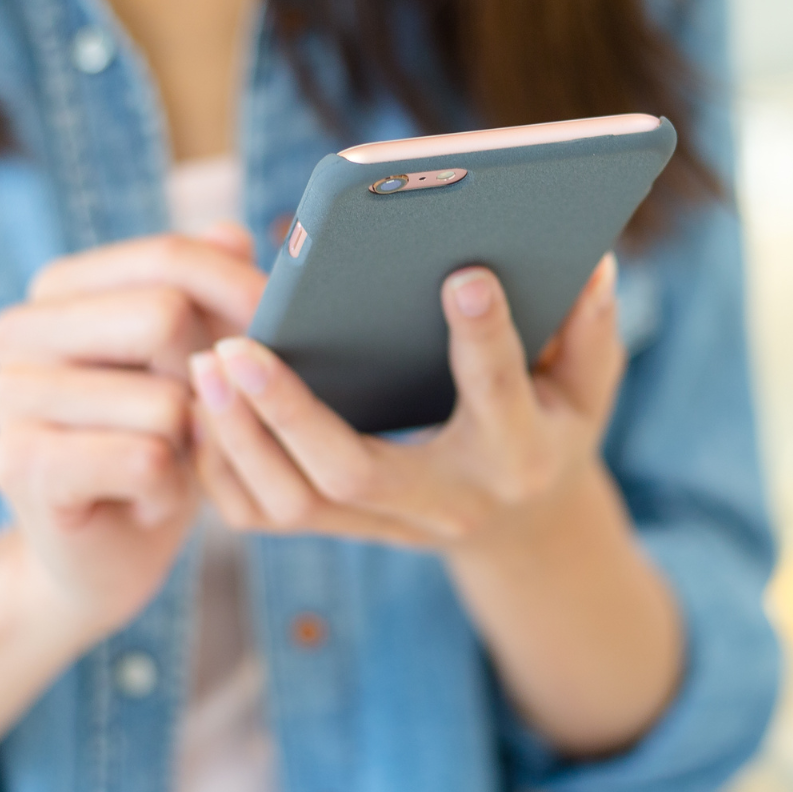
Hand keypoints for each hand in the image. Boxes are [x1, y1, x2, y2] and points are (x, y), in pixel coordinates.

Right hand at [0, 227, 265, 642]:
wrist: (110, 552)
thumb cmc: (160, 443)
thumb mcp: (198, 360)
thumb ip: (212, 290)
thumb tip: (233, 234)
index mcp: (57, 290)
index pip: (168, 258)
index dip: (237, 298)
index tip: (255, 341)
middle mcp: (17, 331)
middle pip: (165, 315)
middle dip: (209, 378)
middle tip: (194, 420)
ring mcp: (7, 398)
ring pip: (165, 400)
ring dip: (189, 446)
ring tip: (161, 462)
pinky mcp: (20, 466)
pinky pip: (146, 459)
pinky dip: (169, 489)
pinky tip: (144, 497)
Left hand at [188, 254, 622, 553]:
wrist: (522, 524)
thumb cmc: (550, 424)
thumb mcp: (588, 382)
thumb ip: (591, 328)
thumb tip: (591, 263)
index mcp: (517, 454)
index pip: (498, 395)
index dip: (484, 338)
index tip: (462, 273)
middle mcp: (448, 502)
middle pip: (354, 470)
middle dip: (291, 411)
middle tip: (238, 346)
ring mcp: (389, 525)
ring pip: (294, 504)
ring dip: (239, 438)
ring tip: (204, 364)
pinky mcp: (343, 528)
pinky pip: (264, 515)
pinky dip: (222, 466)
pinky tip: (200, 406)